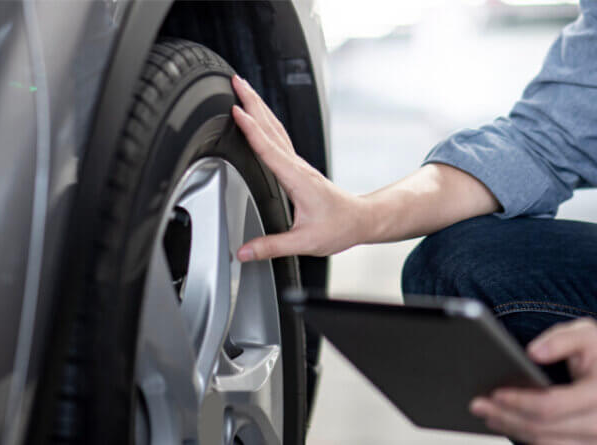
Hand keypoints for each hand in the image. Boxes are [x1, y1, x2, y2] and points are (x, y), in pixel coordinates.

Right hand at [231, 75, 367, 260]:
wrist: (360, 220)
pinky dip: (265, 122)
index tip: (236, 110)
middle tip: (236, 80)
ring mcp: (298, 164)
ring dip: (259, 106)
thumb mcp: (304, 242)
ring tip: (243, 89)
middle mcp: (297, 166)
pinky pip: (278, 137)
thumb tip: (243, 252)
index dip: (251, 129)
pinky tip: (258, 117)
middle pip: (272, 127)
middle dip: (253, 102)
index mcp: (297, 179)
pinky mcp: (297, 166)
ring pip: (276, 128)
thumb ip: (271, 246)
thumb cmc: (338, 227)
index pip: (269, 149)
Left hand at [470, 318, 596, 444]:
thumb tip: (533, 352)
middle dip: (506, 416)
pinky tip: (508, 424)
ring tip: (489, 414)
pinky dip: (528, 438)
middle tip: (478, 404)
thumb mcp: (587, 334)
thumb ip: (560, 338)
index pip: (550, 406)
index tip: (494, 393)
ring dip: (512, 430)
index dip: (518, 401)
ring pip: (545, 444)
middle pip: (542, 429)